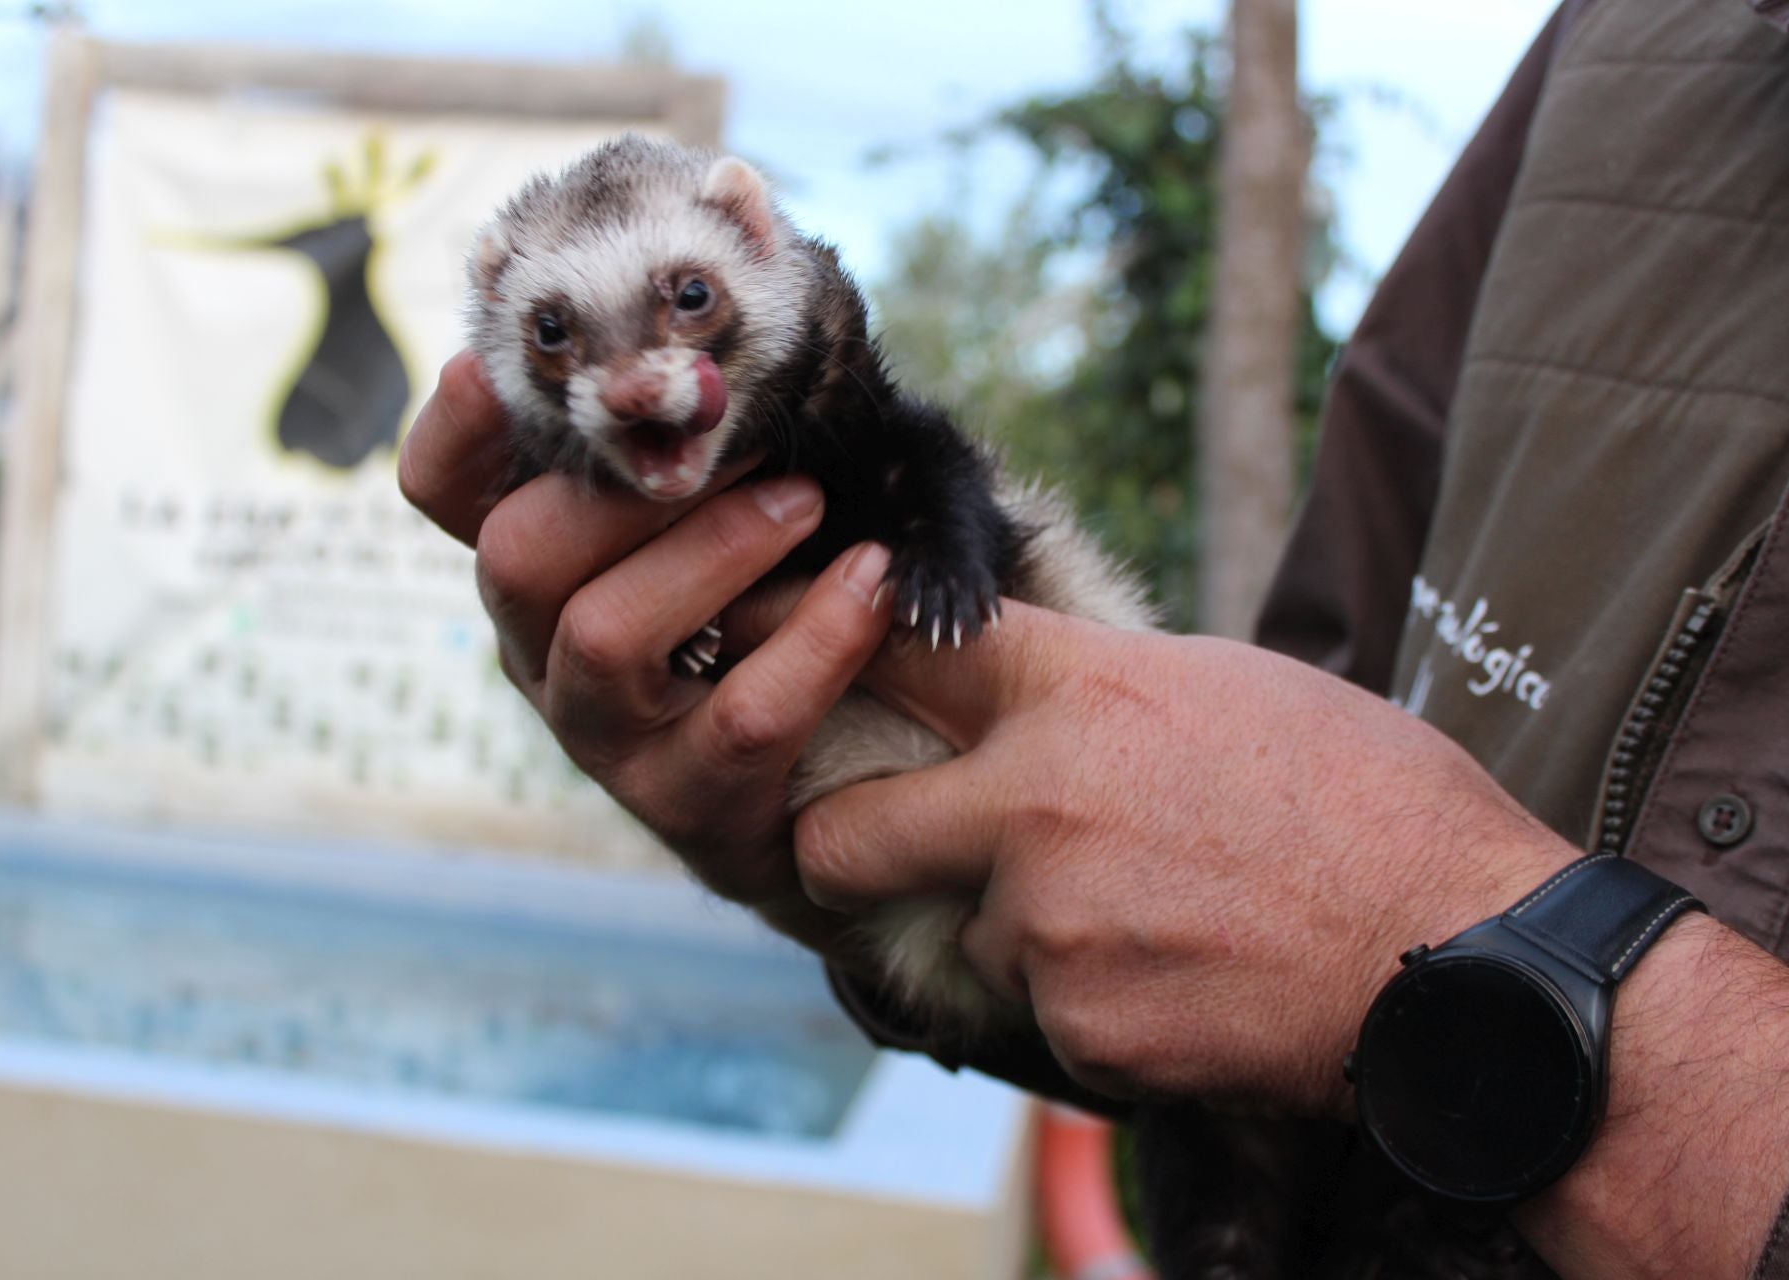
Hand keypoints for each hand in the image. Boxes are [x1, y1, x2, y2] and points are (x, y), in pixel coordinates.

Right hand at [398, 352, 898, 959]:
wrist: (839, 787)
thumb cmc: (771, 613)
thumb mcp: (721, 518)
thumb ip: (695, 442)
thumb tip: (718, 328)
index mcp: (538, 570)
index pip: (442, 495)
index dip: (455, 429)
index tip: (490, 363)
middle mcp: (543, 652)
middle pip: (514, 556)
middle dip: (625, 485)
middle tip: (738, 435)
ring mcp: (607, 738)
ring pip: (605, 635)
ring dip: (715, 550)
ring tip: (809, 502)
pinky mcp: (690, 806)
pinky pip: (740, 720)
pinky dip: (816, 639)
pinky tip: (872, 582)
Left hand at [785, 599, 1572, 1112]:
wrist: (1464, 959)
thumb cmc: (1371, 801)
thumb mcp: (1232, 686)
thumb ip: (1098, 685)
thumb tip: (1022, 686)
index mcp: (1081, 694)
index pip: (902, 653)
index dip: (838, 653)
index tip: (805, 664)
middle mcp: (1037, 806)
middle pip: (842, 833)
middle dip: (847, 842)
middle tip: (882, 845)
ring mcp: (1051, 929)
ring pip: (963, 932)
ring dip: (1020, 930)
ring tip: (1144, 915)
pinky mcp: (1081, 1030)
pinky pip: (1043, 1008)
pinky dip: (1092, 999)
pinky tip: (1181, 975)